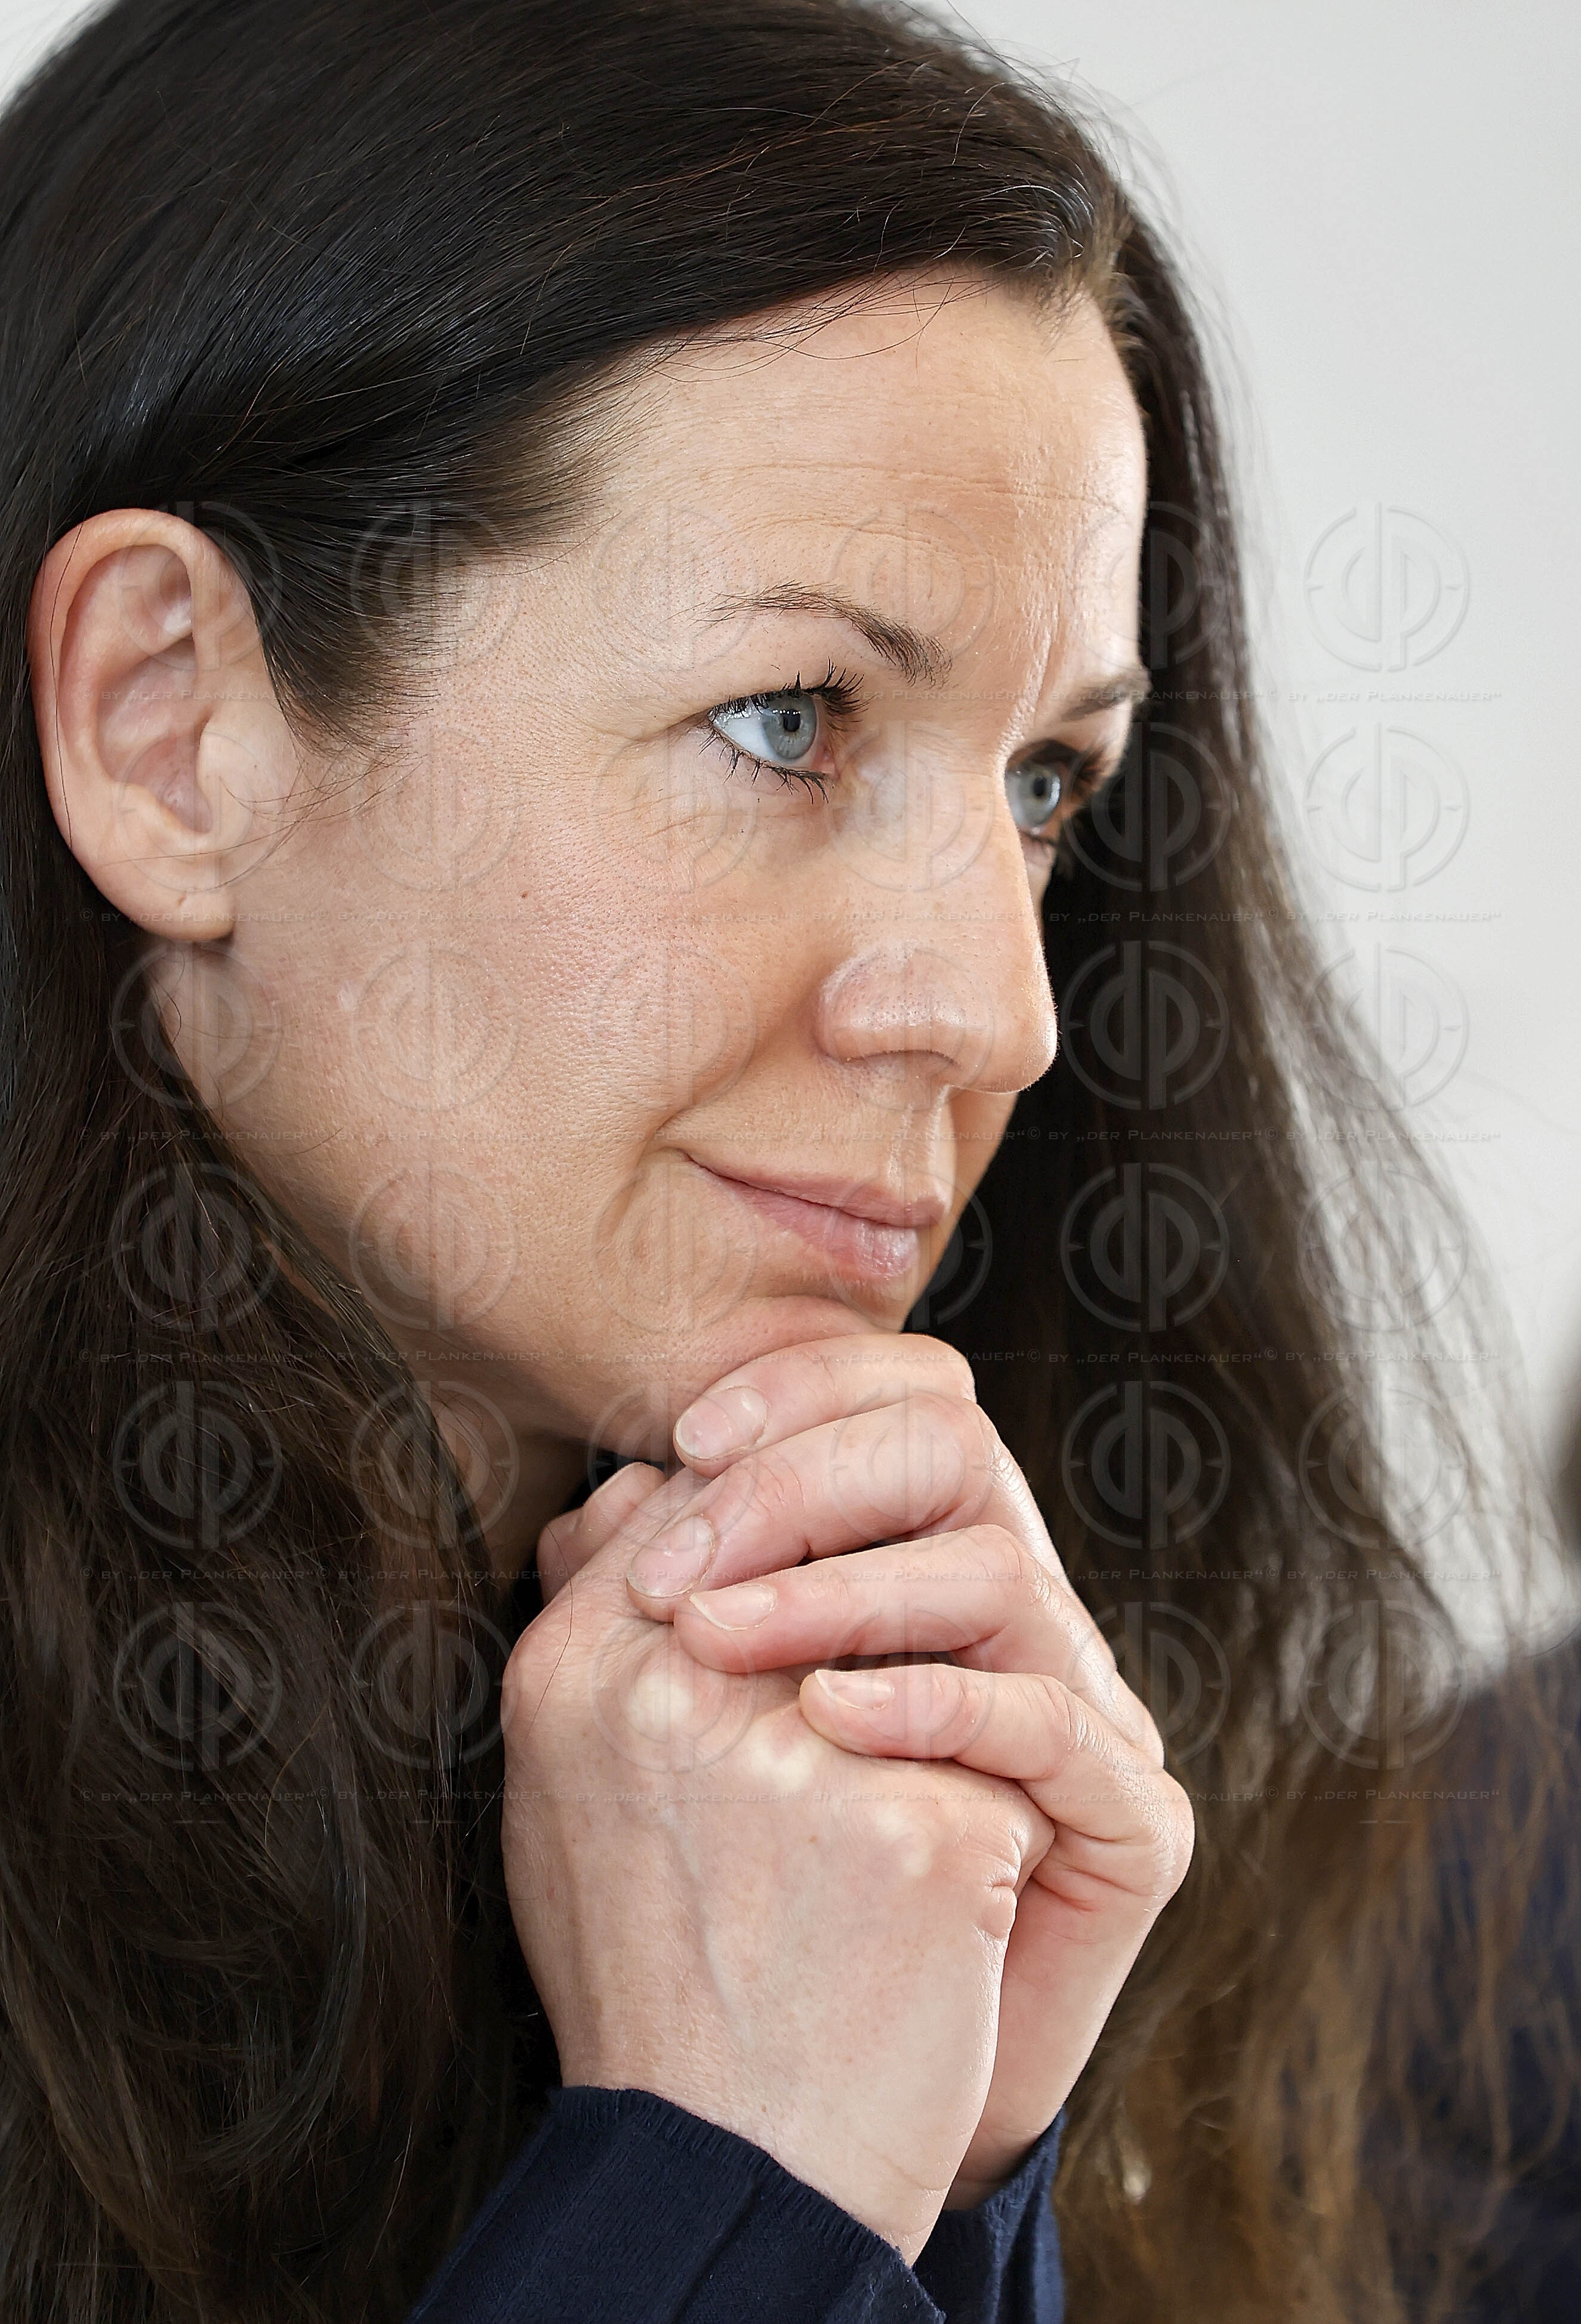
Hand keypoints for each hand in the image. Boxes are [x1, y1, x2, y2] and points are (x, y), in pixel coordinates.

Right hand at [501, 1484, 1063, 2262]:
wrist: (730, 2169)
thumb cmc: (655, 1972)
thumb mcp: (569, 1791)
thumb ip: (604, 1634)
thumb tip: (644, 1488)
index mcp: (574, 1670)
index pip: (698, 1501)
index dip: (775, 1518)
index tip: (820, 1574)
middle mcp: (670, 1691)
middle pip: (815, 1534)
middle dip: (867, 1572)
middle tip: (892, 1657)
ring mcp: (798, 1755)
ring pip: (929, 1621)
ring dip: (938, 1691)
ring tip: (925, 1782)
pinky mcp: (923, 1830)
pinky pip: (1002, 1743)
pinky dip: (998, 1804)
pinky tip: (968, 1896)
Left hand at [541, 1334, 1190, 2199]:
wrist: (804, 2126)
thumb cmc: (735, 1908)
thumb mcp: (664, 1736)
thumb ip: (651, 1602)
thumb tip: (610, 1486)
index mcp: (916, 1568)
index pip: (894, 1400)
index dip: (800, 1388)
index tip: (682, 1436)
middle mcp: (1010, 1617)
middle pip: (956, 1445)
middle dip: (807, 1477)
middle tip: (682, 1572)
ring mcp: (1080, 1711)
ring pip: (1000, 1567)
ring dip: (845, 1588)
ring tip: (716, 1645)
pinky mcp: (1130, 1817)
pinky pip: (1054, 1720)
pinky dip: (933, 1703)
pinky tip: (829, 1721)